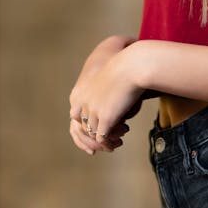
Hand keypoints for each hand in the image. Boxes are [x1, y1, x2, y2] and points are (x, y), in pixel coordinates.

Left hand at [68, 35, 141, 154]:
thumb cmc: (123, 70)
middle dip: (96, 134)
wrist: (131, 67)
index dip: (88, 123)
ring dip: (106, 138)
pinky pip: (102, 138)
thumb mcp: (107, 81)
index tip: (101, 127)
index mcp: (80, 93)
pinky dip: (110, 140)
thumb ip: (103, 94)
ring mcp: (93, 112)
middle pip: (83, 127)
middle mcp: (83, 104)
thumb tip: (107, 107)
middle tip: (112, 134)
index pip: (76, 116)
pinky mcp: (105, 118)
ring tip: (120, 136)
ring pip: (93, 134)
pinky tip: (124, 133)